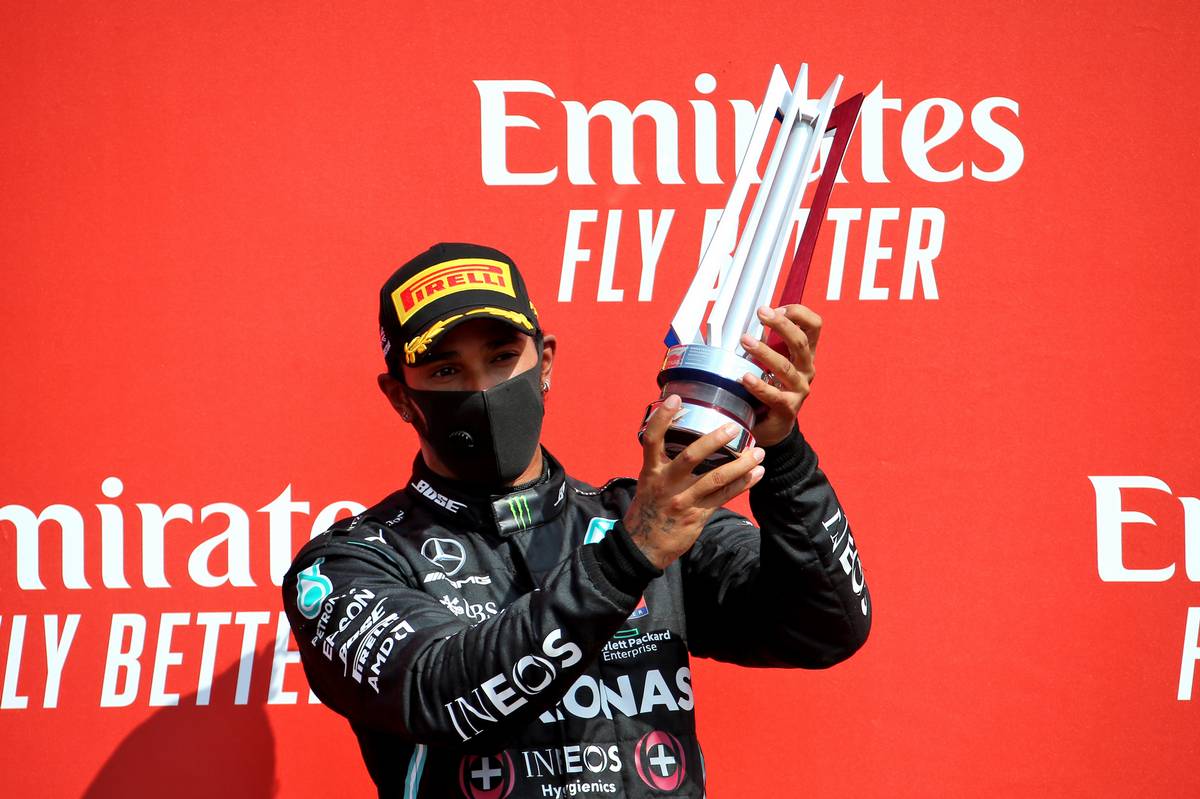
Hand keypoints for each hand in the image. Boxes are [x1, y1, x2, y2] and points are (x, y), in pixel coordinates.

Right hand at [625, 395, 765, 569]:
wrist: (644, 546)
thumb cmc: (648, 508)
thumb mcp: (648, 482)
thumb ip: (663, 462)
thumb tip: (680, 436)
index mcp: (651, 470)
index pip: (652, 439)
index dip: (663, 418)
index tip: (676, 398)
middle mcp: (666, 483)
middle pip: (692, 455)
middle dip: (715, 440)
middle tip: (734, 426)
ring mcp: (683, 499)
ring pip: (717, 478)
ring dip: (741, 464)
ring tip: (759, 452)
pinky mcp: (697, 515)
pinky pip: (725, 496)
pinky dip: (743, 483)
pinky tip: (757, 474)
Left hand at [739, 304, 821, 446]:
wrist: (773, 426)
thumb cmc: (770, 387)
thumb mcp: (772, 361)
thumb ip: (765, 342)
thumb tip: (742, 320)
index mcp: (804, 354)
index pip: (814, 326)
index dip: (799, 313)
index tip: (777, 308)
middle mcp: (806, 369)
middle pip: (801, 342)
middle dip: (782, 325)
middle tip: (761, 313)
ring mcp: (799, 390)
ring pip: (786, 368)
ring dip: (765, 352)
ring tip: (745, 341)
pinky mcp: (788, 409)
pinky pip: (775, 395)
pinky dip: (759, 385)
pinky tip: (745, 378)